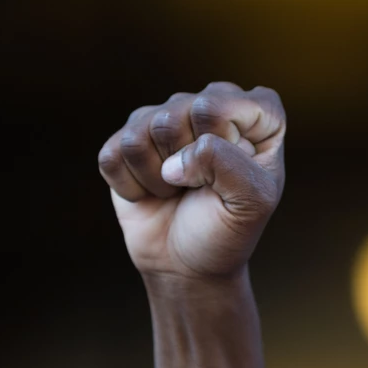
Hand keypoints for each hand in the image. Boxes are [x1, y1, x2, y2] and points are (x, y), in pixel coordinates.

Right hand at [98, 82, 285, 277]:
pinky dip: (130, 187)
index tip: (232, 178)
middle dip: (185, 167)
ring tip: (176, 189)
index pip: (216, 107)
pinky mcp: (127, 139)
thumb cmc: (228, 229)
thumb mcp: (252, 203)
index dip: (217, 147)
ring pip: (138, 135)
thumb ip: (227, 164)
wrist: (190, 264)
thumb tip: (173, 162)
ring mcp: (166, 117)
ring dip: (156, 179)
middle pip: (174, 116)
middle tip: (200, 187)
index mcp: (255, 112)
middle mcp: (210, 103)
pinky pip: (112, 156)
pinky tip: (151, 192)